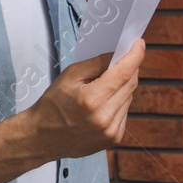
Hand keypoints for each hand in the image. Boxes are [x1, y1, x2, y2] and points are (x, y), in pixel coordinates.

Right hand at [27, 38, 144, 158]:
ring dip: (122, 87)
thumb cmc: (52, 106)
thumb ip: (96, 63)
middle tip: (122, 59)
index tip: (139, 44)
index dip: (135, 56)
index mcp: (92, 100)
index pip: (123, 73)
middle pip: (130, 84)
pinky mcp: (114, 138)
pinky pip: (124, 112)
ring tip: (103, 87)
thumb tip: (118, 55)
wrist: (42, 137)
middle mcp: (104, 117)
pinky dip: (118, 103)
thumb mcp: (69, 76)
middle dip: (129, 69)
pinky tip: (102, 104)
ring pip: (129, 98)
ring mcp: (111, 131)